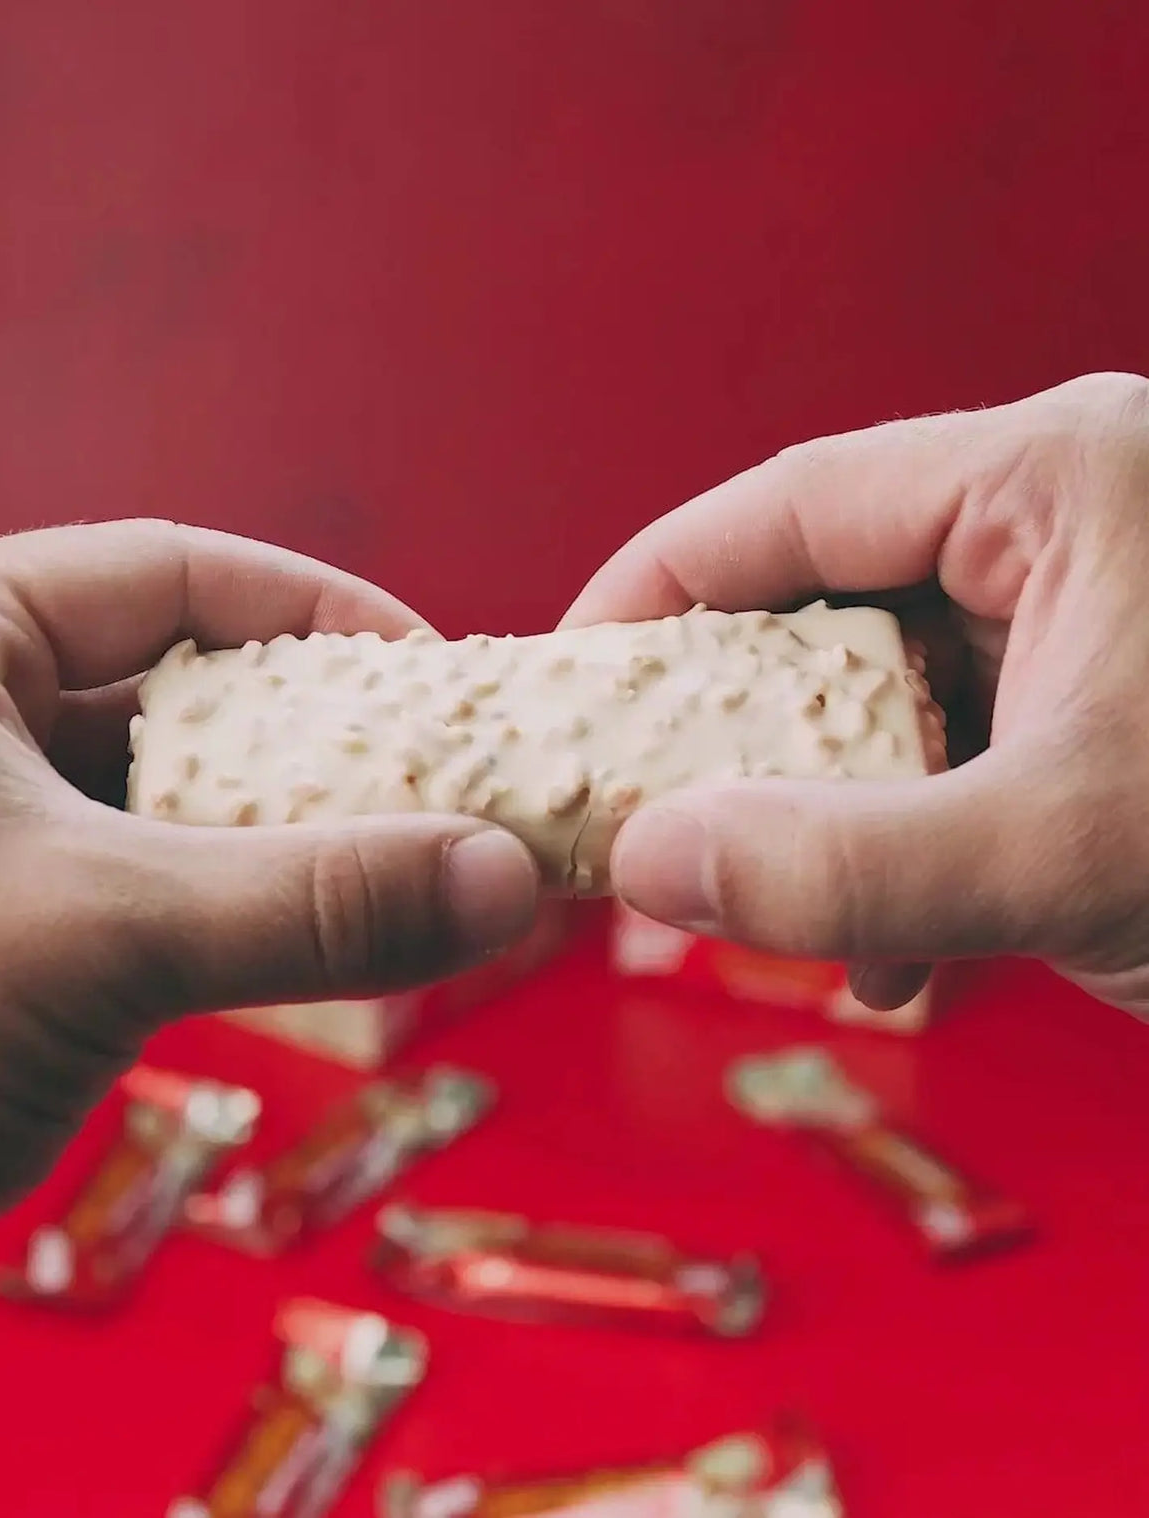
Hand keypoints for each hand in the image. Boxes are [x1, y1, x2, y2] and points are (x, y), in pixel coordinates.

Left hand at [0, 521, 537, 1232]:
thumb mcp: (91, 932)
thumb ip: (303, 903)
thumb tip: (502, 878)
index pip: (170, 573)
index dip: (317, 614)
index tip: (436, 672)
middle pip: (194, 688)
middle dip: (323, 736)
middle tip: (449, 779)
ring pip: (187, 796)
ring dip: (299, 833)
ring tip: (420, 863)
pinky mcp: (21, 917)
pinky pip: (169, 884)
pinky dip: (252, 905)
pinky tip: (339, 933)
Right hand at [564, 371, 1148, 1020]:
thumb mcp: (1067, 851)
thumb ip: (848, 864)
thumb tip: (652, 862)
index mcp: (1056, 481)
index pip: (796, 501)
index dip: (662, 584)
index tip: (573, 670)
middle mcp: (1067, 526)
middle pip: (830, 599)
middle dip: (737, 720)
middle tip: (655, 807)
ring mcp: (1091, 618)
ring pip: (891, 694)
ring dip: (825, 812)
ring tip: (789, 917)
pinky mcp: (1109, 707)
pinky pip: (960, 753)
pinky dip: (909, 847)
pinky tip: (905, 954)